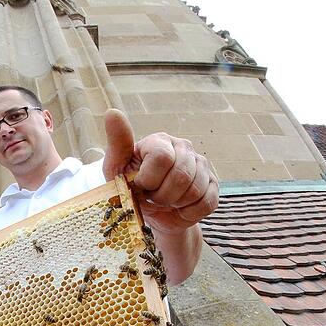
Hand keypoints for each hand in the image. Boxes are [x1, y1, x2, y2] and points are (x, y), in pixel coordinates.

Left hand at [102, 109, 218, 232]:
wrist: (150, 212)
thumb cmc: (130, 186)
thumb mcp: (116, 168)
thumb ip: (117, 143)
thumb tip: (112, 113)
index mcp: (160, 141)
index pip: (162, 157)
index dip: (149, 179)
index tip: (140, 185)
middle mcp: (184, 148)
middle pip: (180, 176)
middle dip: (161, 195)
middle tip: (152, 197)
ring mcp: (201, 165)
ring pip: (195, 190)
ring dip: (174, 204)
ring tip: (164, 201)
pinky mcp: (213, 185)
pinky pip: (207, 202)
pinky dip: (189, 212)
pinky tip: (179, 208)